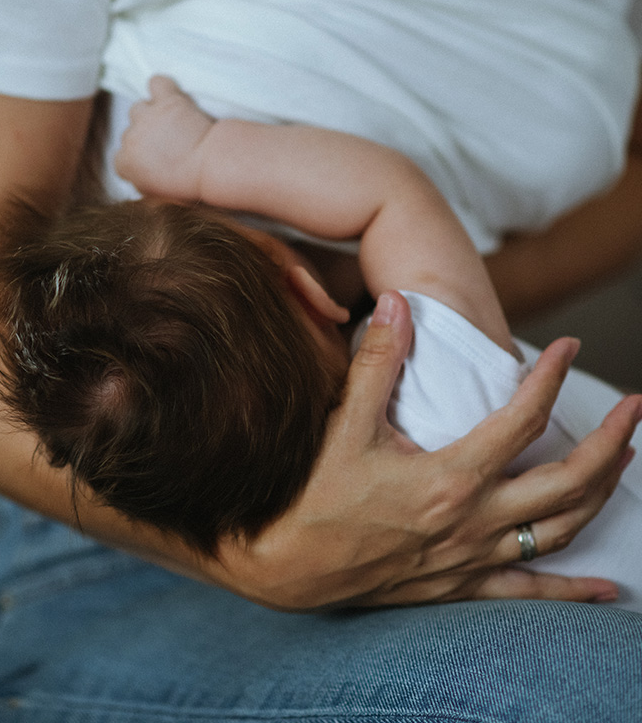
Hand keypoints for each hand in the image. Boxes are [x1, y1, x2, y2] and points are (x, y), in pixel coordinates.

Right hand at [114, 75, 214, 198]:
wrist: (209, 166)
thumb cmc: (188, 186)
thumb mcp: (159, 196)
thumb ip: (144, 184)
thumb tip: (144, 179)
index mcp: (125, 164)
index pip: (121, 158)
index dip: (137, 158)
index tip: (152, 161)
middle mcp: (130, 138)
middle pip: (131, 132)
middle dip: (147, 138)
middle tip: (168, 145)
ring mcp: (147, 117)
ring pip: (139, 108)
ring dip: (152, 114)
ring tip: (171, 123)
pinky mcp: (168, 101)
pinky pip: (157, 83)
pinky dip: (162, 88)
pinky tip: (172, 96)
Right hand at [208, 291, 640, 610]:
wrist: (289, 565)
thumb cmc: (314, 495)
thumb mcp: (344, 425)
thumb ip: (376, 363)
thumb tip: (396, 304)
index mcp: (450, 477)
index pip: (522, 419)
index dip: (548, 377)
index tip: (564, 347)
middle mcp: (473, 520)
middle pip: (566, 481)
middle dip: (610, 442)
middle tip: (637, 410)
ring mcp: (472, 557)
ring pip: (561, 530)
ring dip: (602, 494)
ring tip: (627, 461)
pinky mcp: (460, 585)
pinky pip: (528, 592)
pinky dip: (570, 592)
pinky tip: (605, 591)